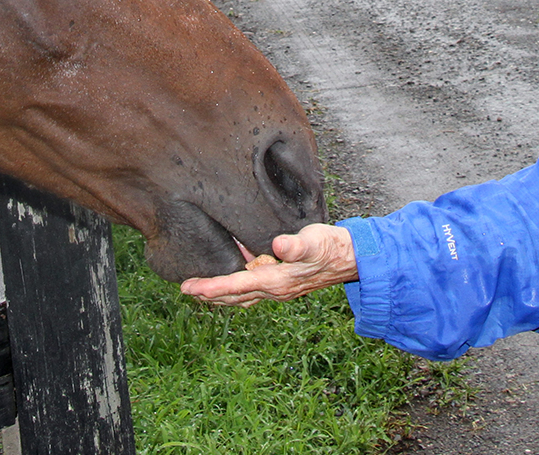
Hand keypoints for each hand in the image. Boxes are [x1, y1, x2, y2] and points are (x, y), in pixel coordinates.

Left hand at [179, 223, 357, 306]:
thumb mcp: (315, 241)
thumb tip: (278, 246)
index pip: (236, 286)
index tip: (190, 288)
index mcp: (276, 281)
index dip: (211, 287)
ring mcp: (279, 289)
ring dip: (221, 293)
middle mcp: (274, 289)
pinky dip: (237, 285)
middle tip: (186, 290)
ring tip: (202, 289)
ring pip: (242, 295)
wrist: (352, 258)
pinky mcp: (284, 283)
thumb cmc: (332, 247)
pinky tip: (235, 272)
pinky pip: (253, 288)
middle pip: (234, 295)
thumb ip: (296, 245)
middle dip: (209, 294)